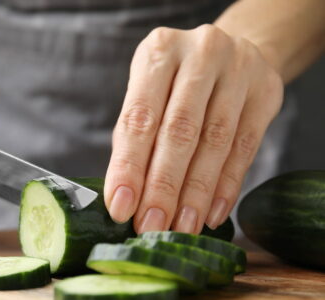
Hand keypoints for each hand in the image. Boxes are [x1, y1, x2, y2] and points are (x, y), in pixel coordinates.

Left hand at [104, 24, 283, 232]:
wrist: (230, 54)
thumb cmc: (174, 81)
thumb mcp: (146, 93)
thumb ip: (133, 137)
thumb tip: (124, 196)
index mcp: (158, 51)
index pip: (140, 117)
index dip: (129, 166)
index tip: (120, 207)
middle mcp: (200, 54)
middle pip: (180, 131)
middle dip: (163, 186)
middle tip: (151, 226)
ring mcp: (239, 69)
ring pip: (215, 142)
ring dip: (195, 194)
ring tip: (181, 227)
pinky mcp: (266, 91)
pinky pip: (245, 147)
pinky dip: (225, 186)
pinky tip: (210, 214)